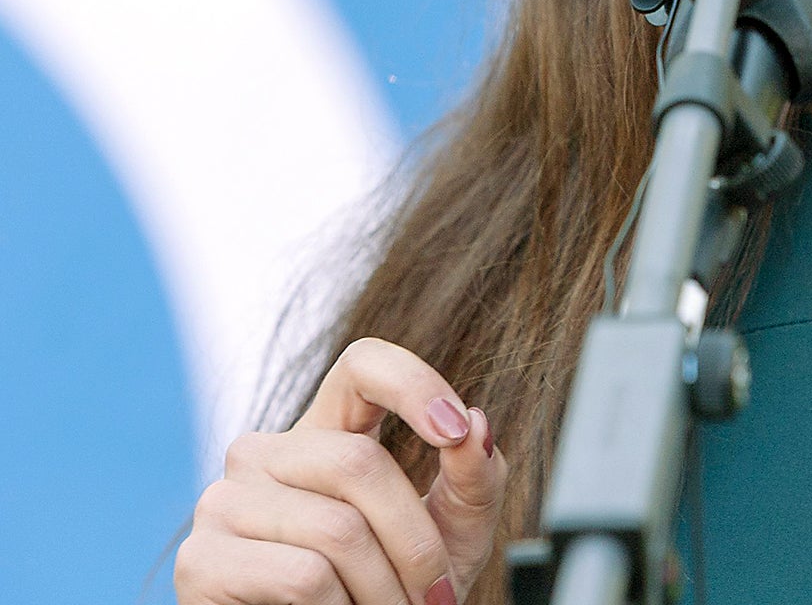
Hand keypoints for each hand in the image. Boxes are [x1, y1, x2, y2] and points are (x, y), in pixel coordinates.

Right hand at [174, 337, 508, 603]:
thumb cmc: (392, 592)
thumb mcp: (451, 537)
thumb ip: (473, 481)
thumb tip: (476, 424)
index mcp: (327, 430)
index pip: (362, 364)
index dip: (411, 382)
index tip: (454, 430)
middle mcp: (265, 453)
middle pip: (359, 463)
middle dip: (416, 544)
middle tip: (437, 596)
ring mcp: (224, 501)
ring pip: (337, 529)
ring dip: (385, 590)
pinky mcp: (201, 560)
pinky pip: (303, 575)